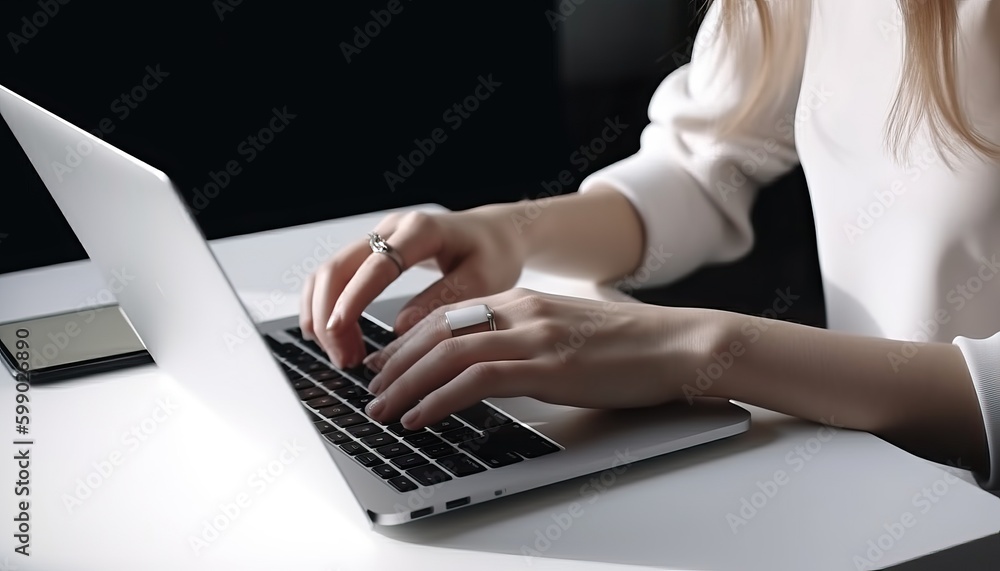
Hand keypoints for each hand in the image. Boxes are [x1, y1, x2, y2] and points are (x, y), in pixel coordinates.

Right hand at [299, 208, 525, 367]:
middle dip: (330, 316)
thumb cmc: (493, 254)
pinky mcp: (371, 253)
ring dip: (324, 316)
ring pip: (329, 274)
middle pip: (337, 268)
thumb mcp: (483, 280)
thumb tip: (401, 328)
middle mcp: (391, 229)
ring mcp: (377, 238)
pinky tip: (335, 337)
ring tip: (344, 356)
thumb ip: (444, 300)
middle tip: (345, 359)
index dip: (353, 298)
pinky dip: (326, 308)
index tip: (337, 330)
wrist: (495, 234)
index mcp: (421, 231)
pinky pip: (334, 278)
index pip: (375, 265)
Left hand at [362, 288, 721, 428]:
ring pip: (447, 353)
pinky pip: (476, 380)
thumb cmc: (628, 345)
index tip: (385, 363)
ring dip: (406, 383)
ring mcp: (533, 335)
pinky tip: (420, 416)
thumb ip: (525, 339)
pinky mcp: (547, 366)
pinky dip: (439, 398)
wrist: (677, 344)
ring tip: (382, 409)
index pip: (446, 316)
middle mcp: (520, 310)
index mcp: (522, 299)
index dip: (407, 340)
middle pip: (437, 331)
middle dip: (395, 363)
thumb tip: (491, 367)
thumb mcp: (565, 331)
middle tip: (371, 390)